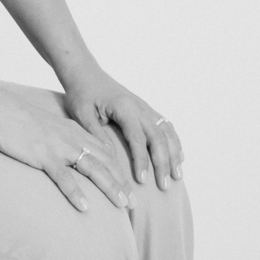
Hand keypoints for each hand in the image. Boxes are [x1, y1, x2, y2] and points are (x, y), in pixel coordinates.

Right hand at [0, 88, 133, 213]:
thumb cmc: (14, 119)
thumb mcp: (44, 128)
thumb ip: (58, 140)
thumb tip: (65, 156)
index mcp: (73, 131)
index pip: (104, 152)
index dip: (119, 170)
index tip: (129, 187)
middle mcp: (72, 138)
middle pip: (106, 162)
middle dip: (122, 183)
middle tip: (135, 204)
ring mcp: (58, 146)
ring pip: (94, 169)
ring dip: (111, 188)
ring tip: (123, 205)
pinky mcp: (43, 155)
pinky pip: (64, 177)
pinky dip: (76, 193)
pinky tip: (85, 208)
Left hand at [62, 68, 183, 190]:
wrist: (85, 73)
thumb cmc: (82, 94)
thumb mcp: (82, 115)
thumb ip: (97, 135)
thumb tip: (111, 158)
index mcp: (124, 107)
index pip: (138, 139)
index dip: (142, 160)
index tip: (142, 181)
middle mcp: (139, 106)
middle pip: (158, 137)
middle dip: (163, 162)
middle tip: (164, 185)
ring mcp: (145, 107)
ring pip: (167, 131)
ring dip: (174, 153)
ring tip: (177, 175)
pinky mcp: (145, 109)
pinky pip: (165, 126)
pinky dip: (174, 142)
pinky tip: (178, 157)